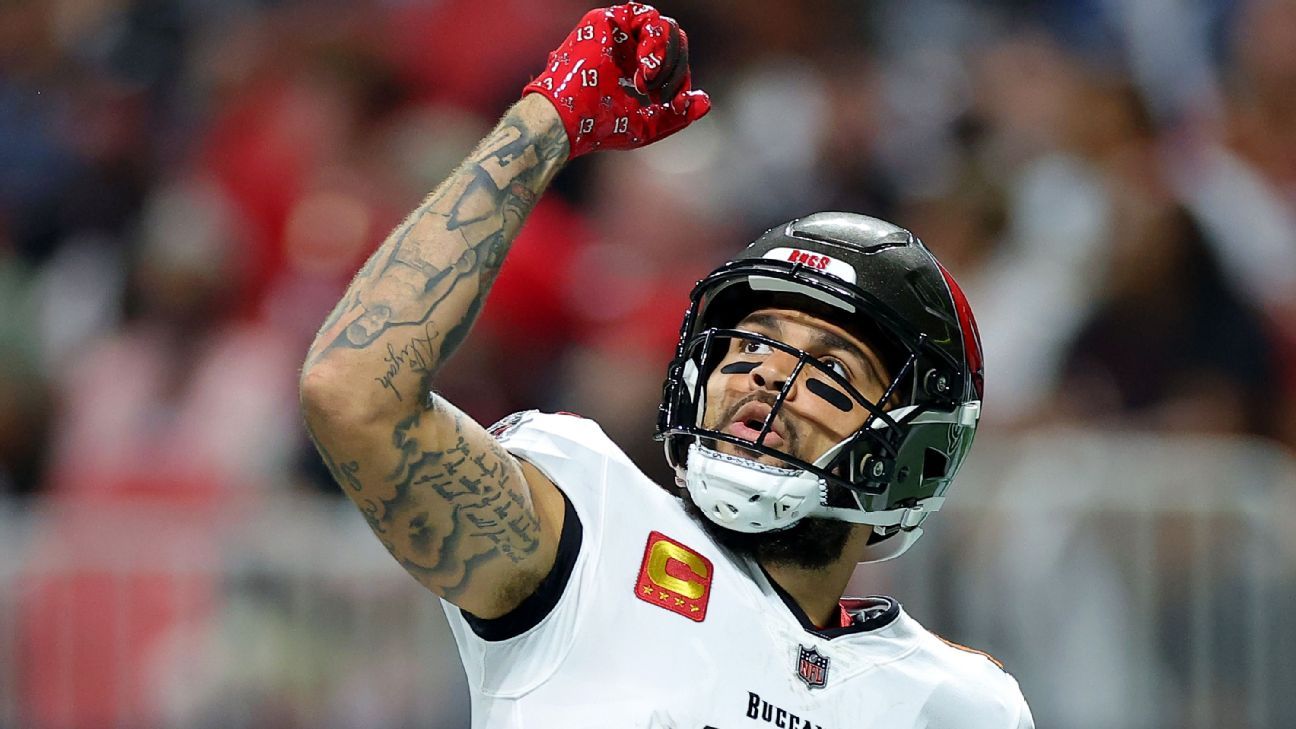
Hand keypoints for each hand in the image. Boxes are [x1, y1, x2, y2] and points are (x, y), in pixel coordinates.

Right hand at [523, 3, 710, 158]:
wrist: (568, 122)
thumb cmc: (601, 127)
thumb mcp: (649, 125)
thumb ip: (678, 114)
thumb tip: (705, 101)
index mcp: (636, 68)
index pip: (674, 60)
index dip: (681, 80)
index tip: (673, 104)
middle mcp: (628, 47)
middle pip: (674, 41)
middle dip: (676, 68)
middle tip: (658, 93)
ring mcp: (617, 33)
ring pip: (664, 26)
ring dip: (665, 57)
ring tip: (646, 82)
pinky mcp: (606, 21)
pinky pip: (647, 16)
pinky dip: (655, 43)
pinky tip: (645, 68)